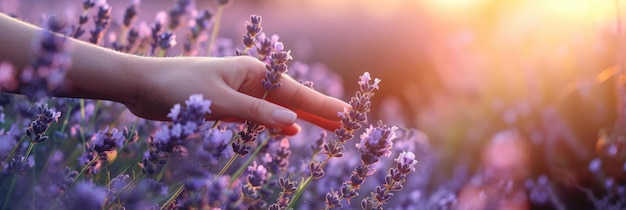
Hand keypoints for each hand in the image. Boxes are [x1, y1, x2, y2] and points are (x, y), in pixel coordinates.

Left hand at [126, 56, 348, 133]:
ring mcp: (241, 93)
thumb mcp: (219, 102)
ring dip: (302, 117)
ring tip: (327, 127)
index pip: (296, 92)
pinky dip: (277, 123)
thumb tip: (292, 120)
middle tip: (346, 124)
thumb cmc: (178, 88)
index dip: (322, 105)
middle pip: (293, 99)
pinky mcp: (228, 105)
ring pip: (279, 108)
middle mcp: (251, 80)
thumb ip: (255, 112)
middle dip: (319, 111)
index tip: (346, 114)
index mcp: (253, 72)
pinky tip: (289, 130)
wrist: (141, 86)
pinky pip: (261, 116)